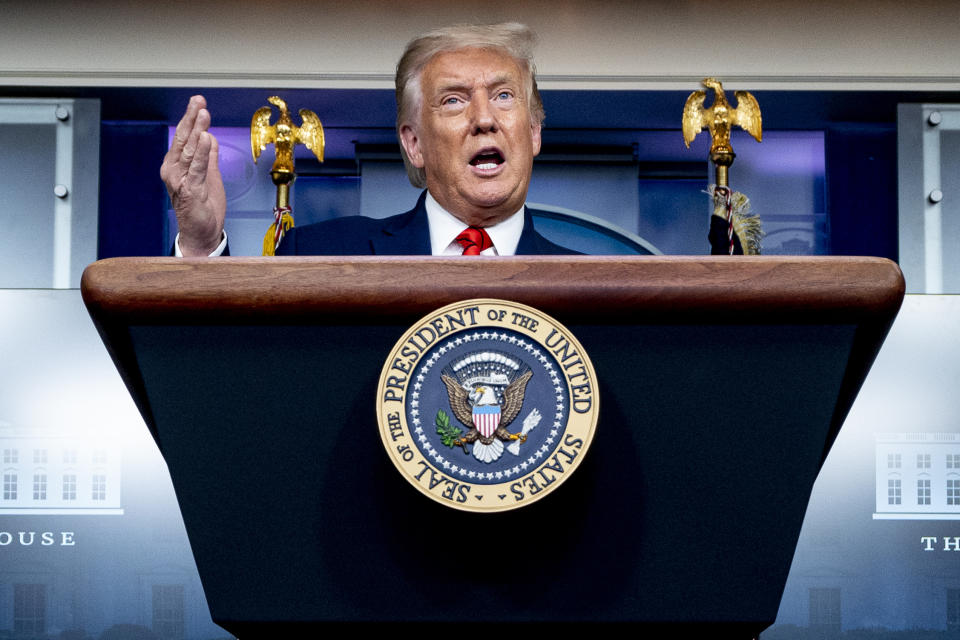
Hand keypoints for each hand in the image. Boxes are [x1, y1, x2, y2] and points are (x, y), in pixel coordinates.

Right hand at [160, 95, 226, 255]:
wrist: (201, 234)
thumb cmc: (203, 207)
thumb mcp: (209, 175)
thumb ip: (208, 156)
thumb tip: (209, 136)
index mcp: (176, 165)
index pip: (183, 137)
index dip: (191, 119)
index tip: (198, 102)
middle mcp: (173, 170)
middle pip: (183, 139)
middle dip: (191, 118)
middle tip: (198, 100)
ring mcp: (179, 180)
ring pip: (188, 150)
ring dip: (196, 130)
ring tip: (202, 114)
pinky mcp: (190, 191)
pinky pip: (196, 168)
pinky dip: (200, 152)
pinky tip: (204, 138)